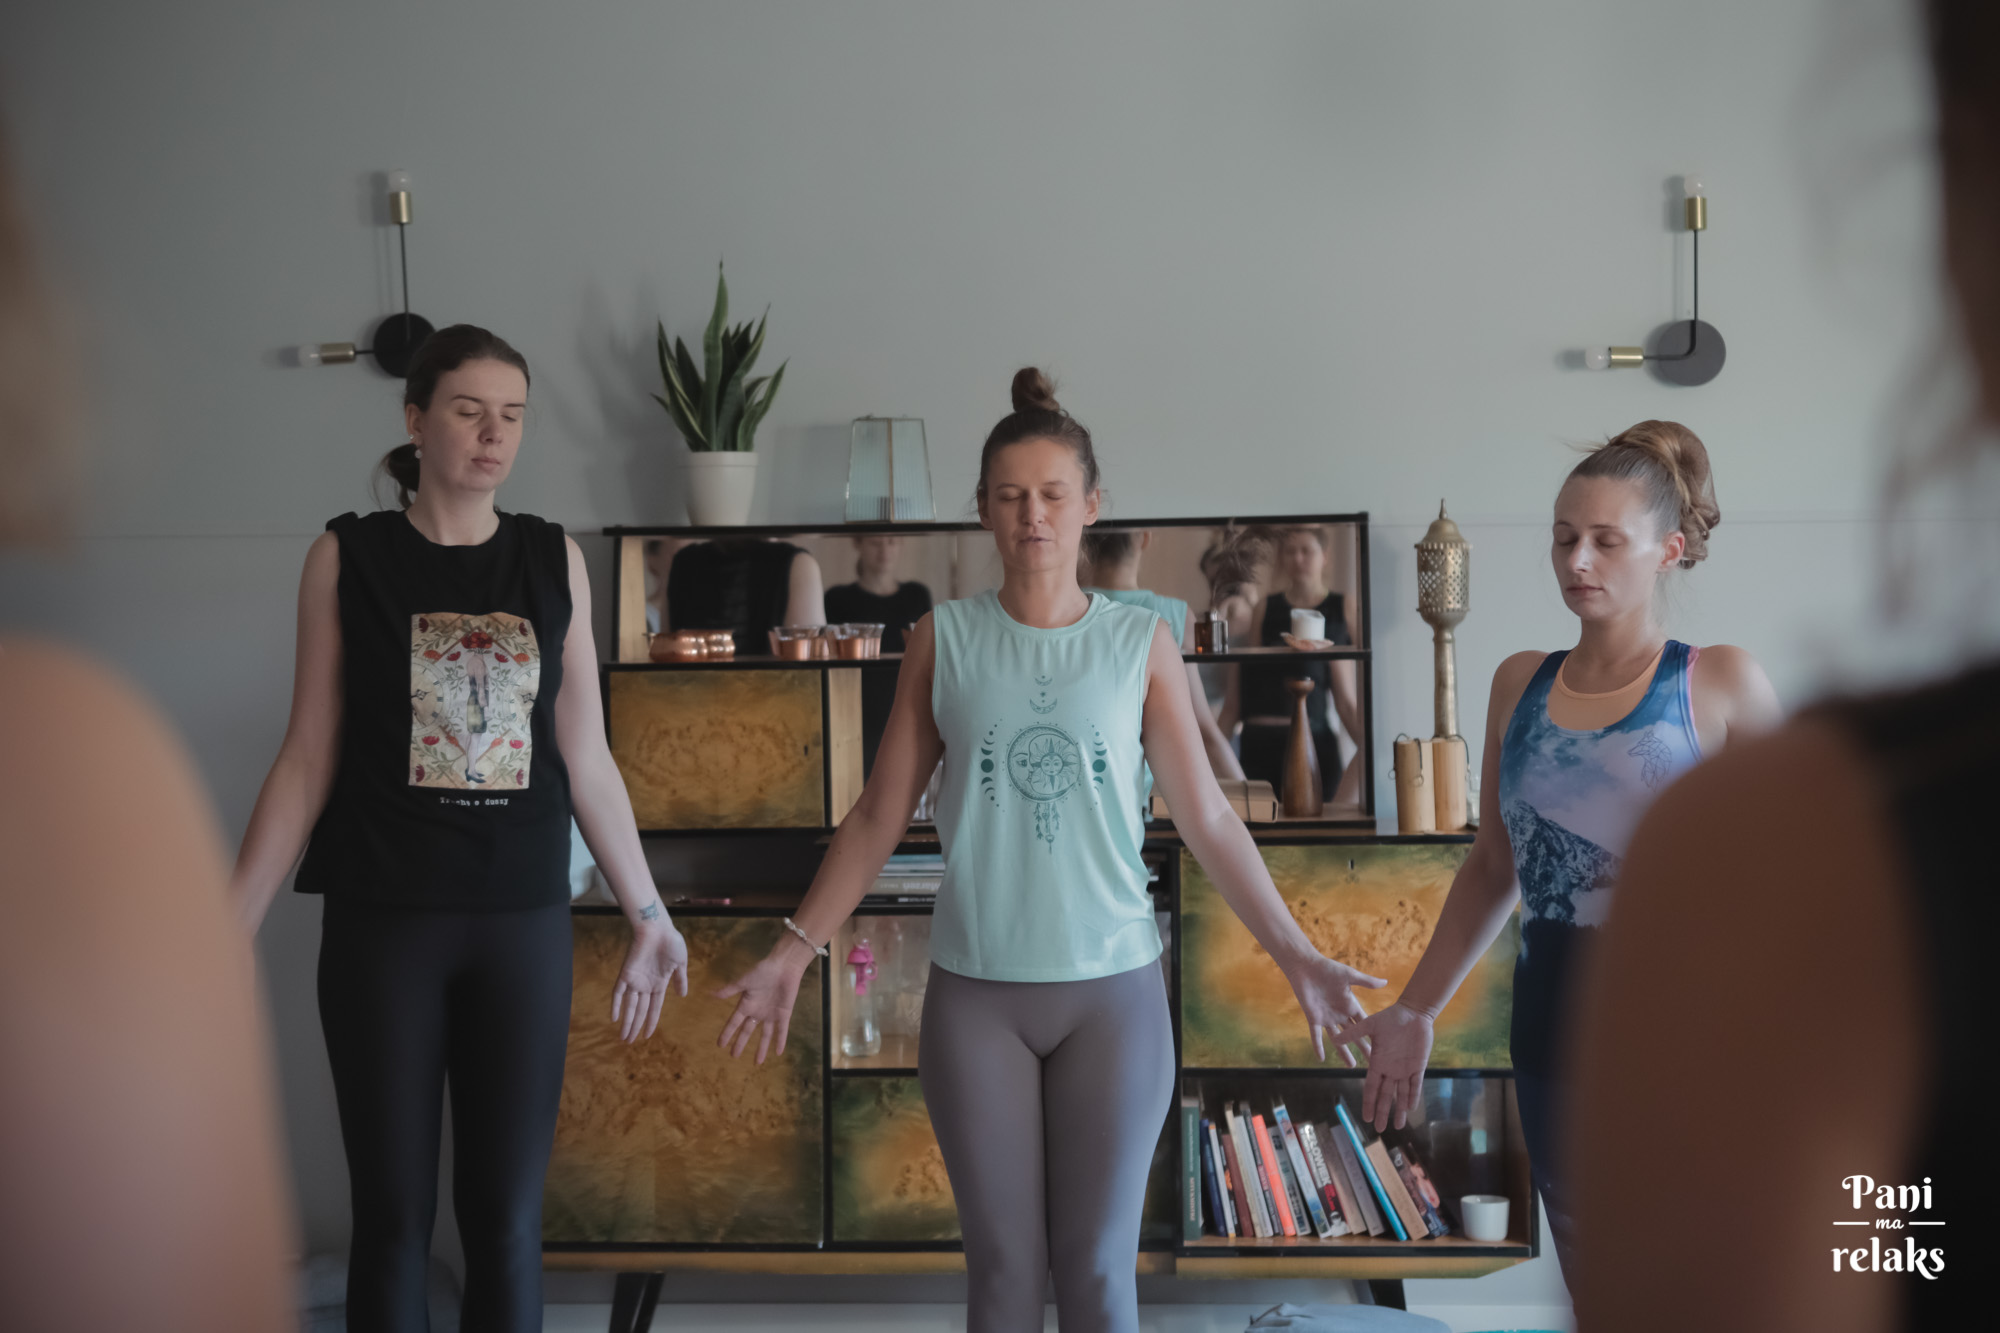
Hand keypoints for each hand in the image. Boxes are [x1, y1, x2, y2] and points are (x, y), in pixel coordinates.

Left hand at [611, 922, 688, 1043]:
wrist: (658, 928)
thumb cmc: (671, 942)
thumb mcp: (681, 963)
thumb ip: (680, 979)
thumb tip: (683, 995)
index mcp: (659, 983)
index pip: (654, 1007)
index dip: (651, 1022)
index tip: (648, 1036)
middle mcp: (646, 984)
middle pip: (640, 1011)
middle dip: (635, 1027)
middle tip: (630, 1042)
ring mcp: (635, 980)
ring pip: (630, 1006)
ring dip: (627, 1022)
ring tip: (624, 1037)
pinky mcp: (626, 973)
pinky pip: (618, 992)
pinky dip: (616, 1005)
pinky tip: (614, 1018)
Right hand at [714, 943, 811, 1064]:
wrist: (783, 966)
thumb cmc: (763, 971)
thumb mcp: (744, 981)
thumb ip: (729, 990)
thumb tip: (710, 994)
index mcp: (746, 1004)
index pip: (734, 1023)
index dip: (727, 1033)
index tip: (719, 1045)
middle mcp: (757, 1012)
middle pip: (747, 1031)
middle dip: (740, 1044)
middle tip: (734, 1056)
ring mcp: (770, 1014)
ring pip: (765, 1035)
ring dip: (761, 1049)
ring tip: (757, 1062)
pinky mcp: (783, 1014)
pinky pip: (781, 1030)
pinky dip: (780, 1041)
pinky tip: (778, 1052)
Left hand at [1283, 953, 1387, 1066]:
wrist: (1306, 966)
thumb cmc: (1328, 968)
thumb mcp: (1350, 975)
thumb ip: (1366, 981)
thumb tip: (1386, 982)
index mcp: (1351, 1005)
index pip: (1365, 1023)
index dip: (1373, 1035)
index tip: (1384, 1047)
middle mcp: (1340, 1014)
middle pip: (1354, 1035)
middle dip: (1363, 1048)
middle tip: (1373, 1062)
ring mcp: (1327, 1018)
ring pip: (1337, 1039)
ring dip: (1343, 1052)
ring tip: (1352, 1066)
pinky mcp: (1313, 1018)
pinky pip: (1315, 1035)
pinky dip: (1317, 1046)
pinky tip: (1321, 1059)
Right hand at [1338, 1001, 1434, 1130]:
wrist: (1413, 1013)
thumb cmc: (1391, 1017)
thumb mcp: (1370, 1025)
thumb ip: (1354, 1033)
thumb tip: (1334, 1037)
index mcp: (1378, 1062)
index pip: (1372, 1088)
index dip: (1369, 1103)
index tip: (1366, 1118)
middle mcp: (1390, 1070)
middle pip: (1385, 1096)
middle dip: (1382, 1112)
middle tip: (1380, 1130)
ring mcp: (1405, 1069)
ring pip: (1401, 1094)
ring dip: (1399, 1110)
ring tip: (1398, 1126)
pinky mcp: (1419, 1065)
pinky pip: (1416, 1084)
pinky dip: (1413, 1096)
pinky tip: (1410, 1107)